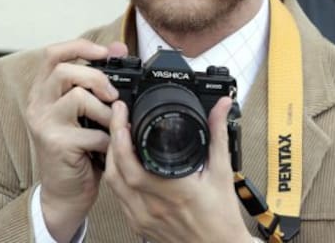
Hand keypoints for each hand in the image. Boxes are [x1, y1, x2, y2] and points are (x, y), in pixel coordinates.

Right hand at [25, 38, 127, 241]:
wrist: (65, 192)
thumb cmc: (79, 148)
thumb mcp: (87, 110)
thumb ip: (98, 79)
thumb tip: (119, 47)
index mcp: (43, 91)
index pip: (53, 54)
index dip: (80, 46)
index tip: (106, 53)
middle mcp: (38, 105)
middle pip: (64, 70)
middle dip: (97, 77)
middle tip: (114, 95)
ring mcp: (44, 125)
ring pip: (78, 97)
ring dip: (106, 111)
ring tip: (110, 126)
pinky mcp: (56, 144)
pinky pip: (93, 131)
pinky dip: (108, 139)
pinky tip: (106, 148)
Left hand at [104, 97, 253, 242]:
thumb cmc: (222, 218)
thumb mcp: (223, 172)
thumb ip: (217, 135)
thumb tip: (220, 108)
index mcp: (175, 191)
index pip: (134, 164)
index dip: (121, 139)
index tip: (122, 117)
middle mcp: (155, 207)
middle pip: (116, 172)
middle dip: (112, 141)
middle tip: (117, 119)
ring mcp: (144, 219)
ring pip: (114, 185)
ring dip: (111, 159)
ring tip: (117, 137)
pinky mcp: (140, 226)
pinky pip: (119, 199)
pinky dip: (117, 178)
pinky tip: (122, 166)